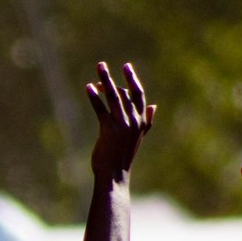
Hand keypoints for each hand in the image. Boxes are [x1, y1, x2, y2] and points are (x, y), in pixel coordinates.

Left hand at [85, 61, 154, 183]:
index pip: (138, 95)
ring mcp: (122, 125)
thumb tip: (153, 105)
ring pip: (114, 97)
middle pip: (125, 92)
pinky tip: (88, 88)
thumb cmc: (123, 156)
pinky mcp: (109, 130)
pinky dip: (95, 97)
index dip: (132, 80)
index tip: (126, 67)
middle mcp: (134, 121)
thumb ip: (146, 121)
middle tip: (101, 65)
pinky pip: (101, 109)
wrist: (115, 175)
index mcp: (141, 122)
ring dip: (104, 80)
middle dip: (114, 77)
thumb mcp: (138, 137)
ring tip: (98, 68)